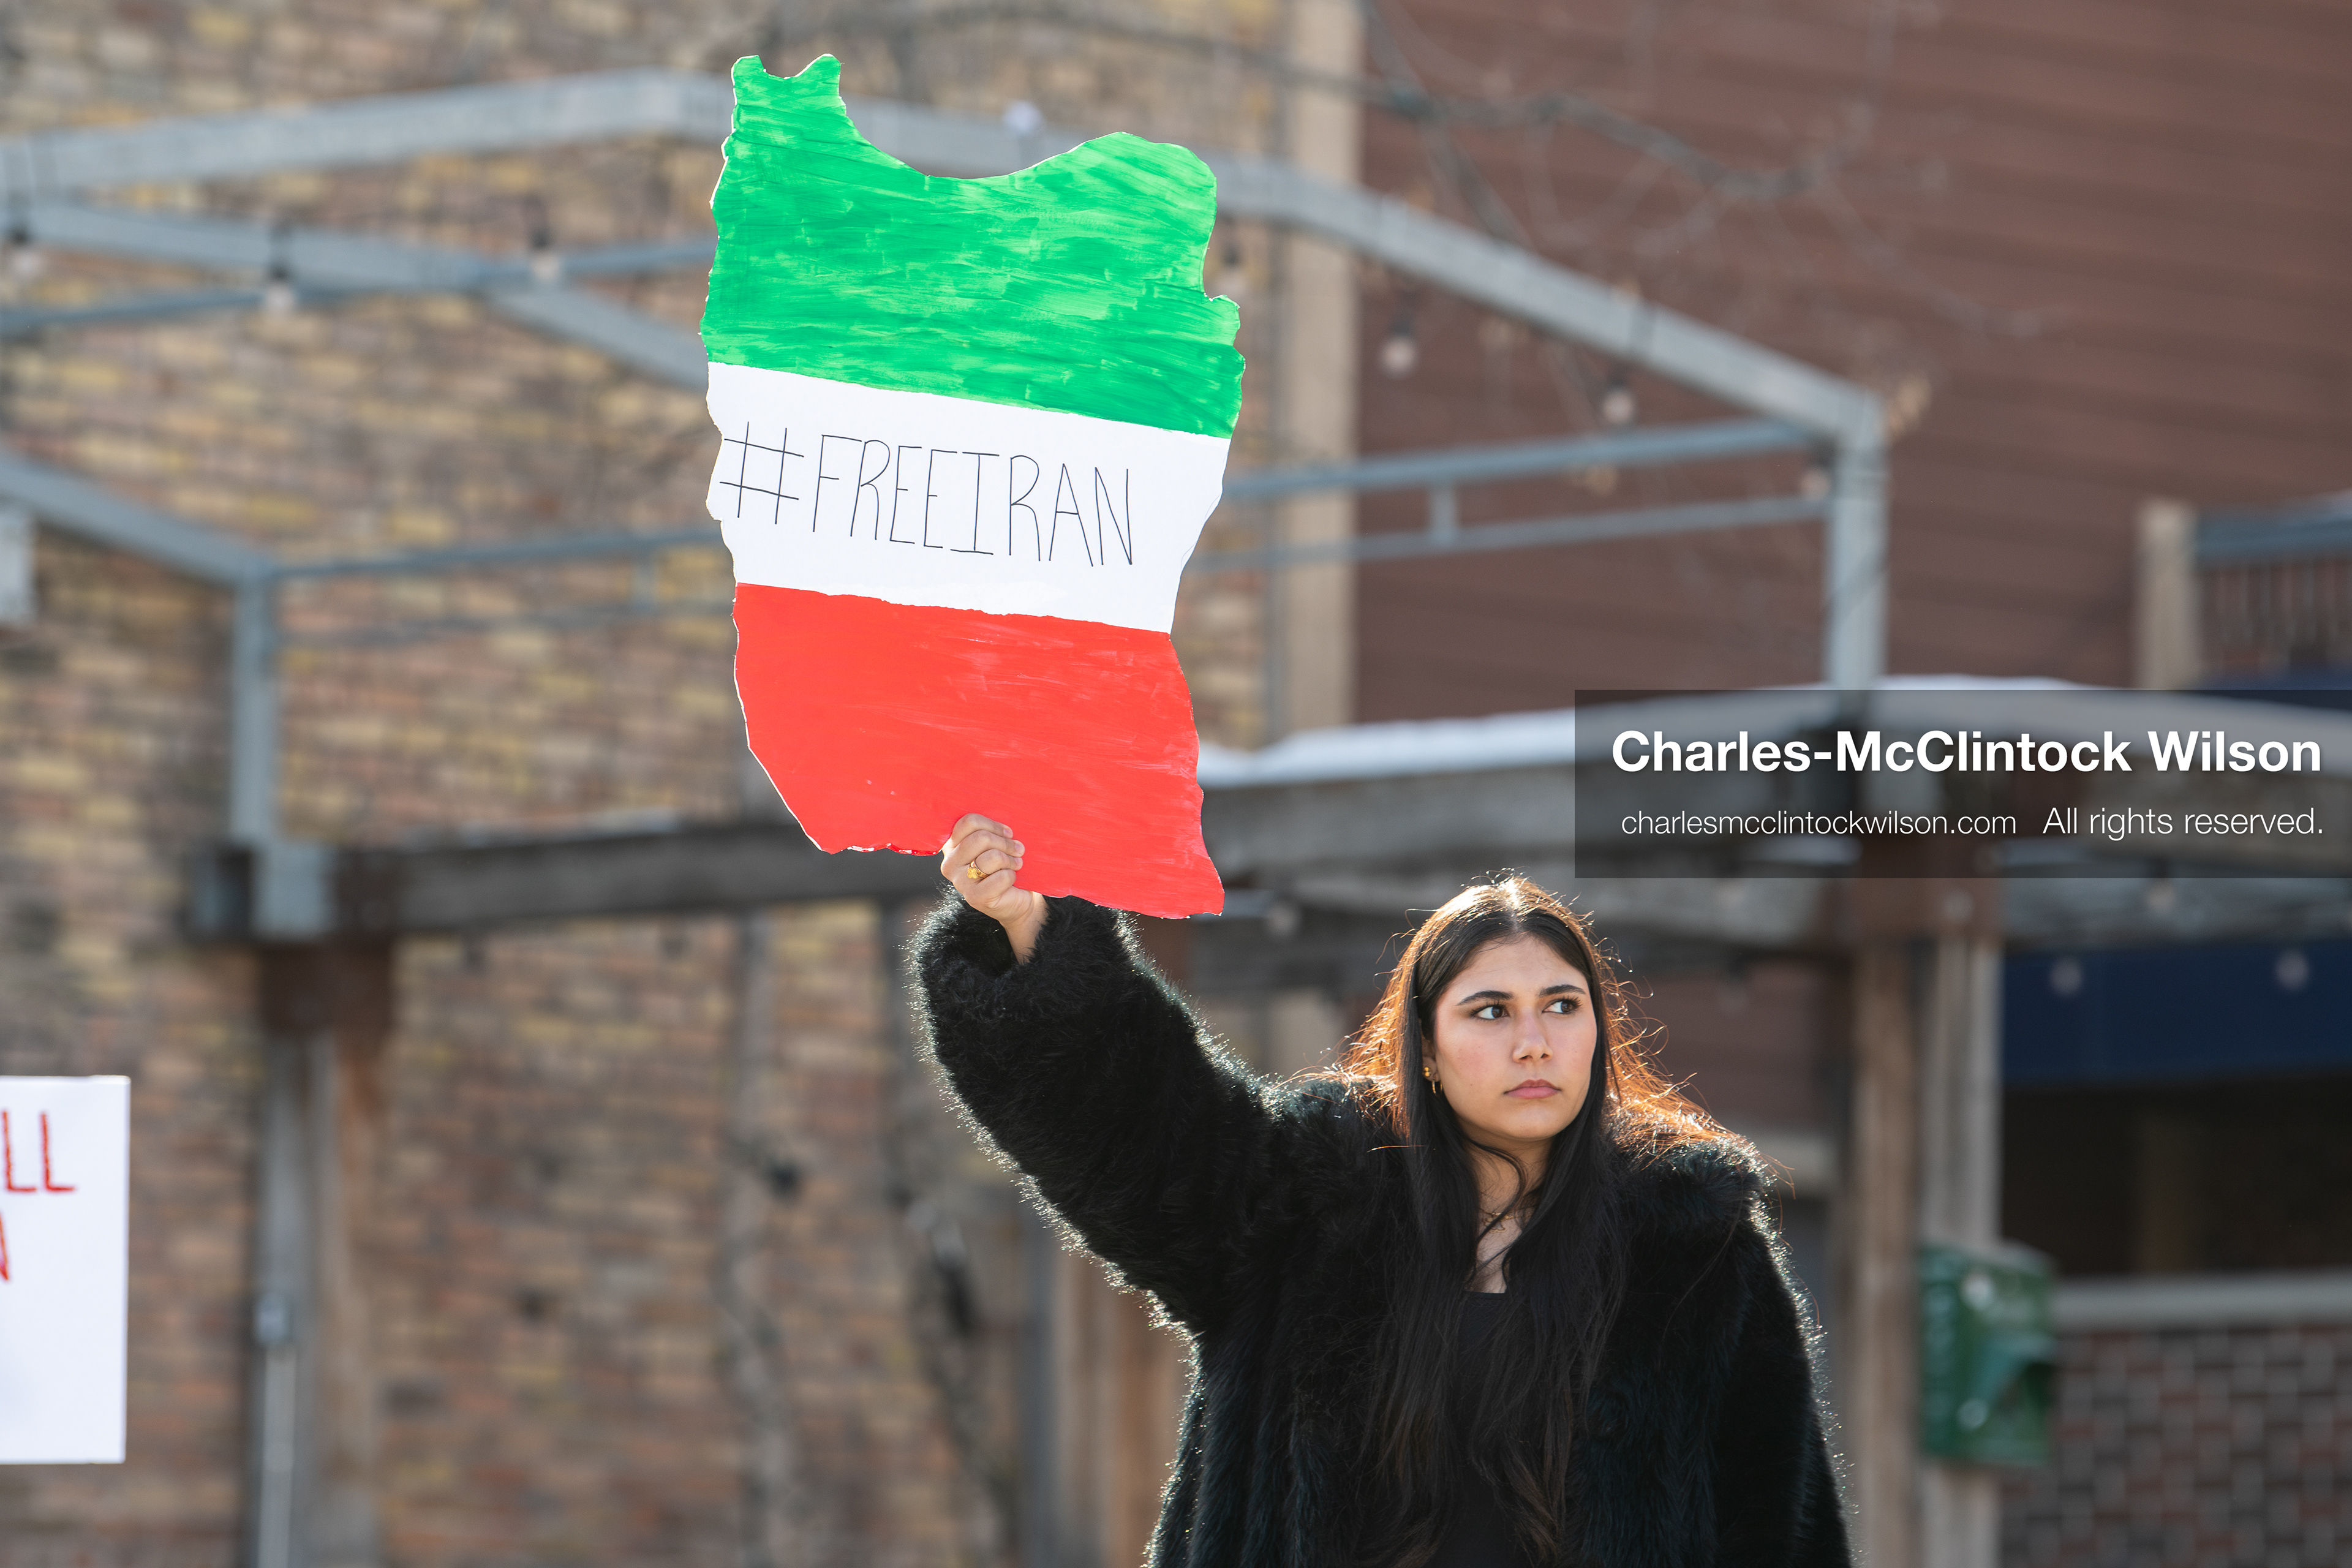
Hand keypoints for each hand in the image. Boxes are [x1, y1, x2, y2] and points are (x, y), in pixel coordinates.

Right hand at [941, 813, 1046, 962]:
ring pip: (991, 857)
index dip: (993, 825)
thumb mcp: (996, 843)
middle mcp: (950, 863)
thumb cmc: (1005, 866)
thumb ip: (991, 829)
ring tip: (1016, 864)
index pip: (968, 822)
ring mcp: (960, 882)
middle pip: (980, 838)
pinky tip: (1012, 879)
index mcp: (952, 845)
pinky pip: (1000, 877)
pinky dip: (1012, 876)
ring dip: (1011, 860)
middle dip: (1005, 843)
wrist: (1015, 898)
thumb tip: (1004, 808)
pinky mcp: (974, 898)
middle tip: (1018, 849)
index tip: (1007, 832)